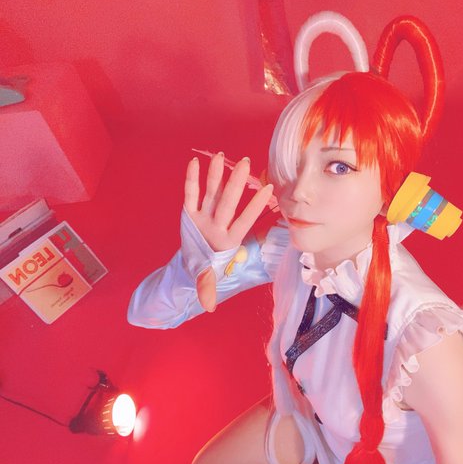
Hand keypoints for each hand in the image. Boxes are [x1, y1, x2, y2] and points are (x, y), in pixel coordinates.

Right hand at [184, 153, 273, 311]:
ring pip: (211, 193)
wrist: (192, 265)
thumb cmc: (206, 269)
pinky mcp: (190, 214)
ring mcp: (204, 217)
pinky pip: (191, 194)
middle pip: (228, 201)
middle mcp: (218, 224)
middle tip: (247, 162)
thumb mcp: (206, 279)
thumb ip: (206, 288)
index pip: (243, 220)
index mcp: (227, 240)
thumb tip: (208, 307)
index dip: (255, 207)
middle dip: (236, 183)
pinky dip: (192, 180)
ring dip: (216, 175)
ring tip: (221, 156)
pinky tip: (195, 163)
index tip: (270, 190)